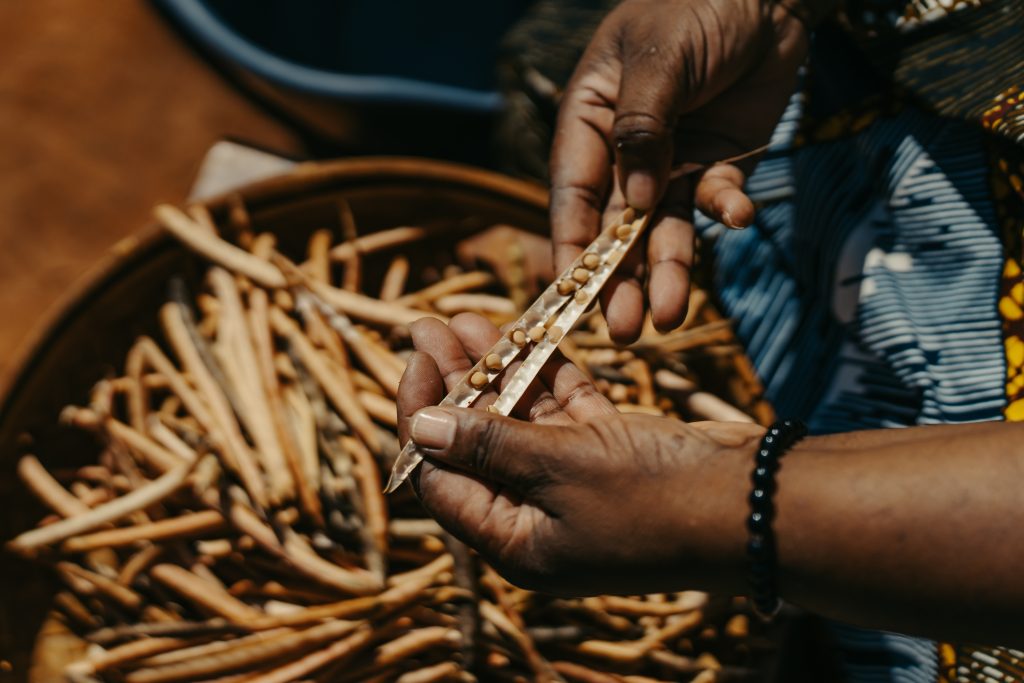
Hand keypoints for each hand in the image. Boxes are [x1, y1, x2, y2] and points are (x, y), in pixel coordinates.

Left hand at [397, 313, 763, 595]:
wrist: (755, 503)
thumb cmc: (655, 499)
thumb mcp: (560, 469)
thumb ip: (488, 445)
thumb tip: (422, 428)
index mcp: (515, 541)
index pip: (442, 478)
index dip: (421, 417)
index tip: (414, 359)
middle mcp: (538, 515)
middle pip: (476, 443)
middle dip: (453, 383)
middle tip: (428, 325)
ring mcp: (575, 482)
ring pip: (520, 419)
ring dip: (496, 370)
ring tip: (466, 318)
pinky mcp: (609, 452)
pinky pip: (564, 411)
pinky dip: (546, 375)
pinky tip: (523, 335)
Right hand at [550, 0, 808, 341]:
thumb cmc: (693, 5)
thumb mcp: (659, 61)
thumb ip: (644, 129)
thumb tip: (635, 201)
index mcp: (590, 122)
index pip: (572, 195)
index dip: (573, 248)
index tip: (572, 298)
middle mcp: (625, 152)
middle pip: (618, 227)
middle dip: (621, 279)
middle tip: (625, 331)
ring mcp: (673, 162)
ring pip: (666, 228)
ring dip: (670, 269)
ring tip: (671, 317)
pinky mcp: (719, 164)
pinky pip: (717, 200)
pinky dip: (726, 212)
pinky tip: (737, 217)